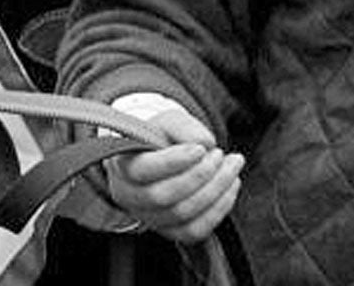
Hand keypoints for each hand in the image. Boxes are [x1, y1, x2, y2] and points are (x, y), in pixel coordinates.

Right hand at [103, 95, 242, 242]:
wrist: (155, 158)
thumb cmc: (157, 138)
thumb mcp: (166, 121)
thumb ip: (183, 126)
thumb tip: (204, 142)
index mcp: (122, 165)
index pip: (144, 170)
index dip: (174, 161)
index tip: (201, 149)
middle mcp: (130, 196)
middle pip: (164, 196)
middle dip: (200, 176)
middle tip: (220, 155)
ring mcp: (149, 217)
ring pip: (183, 215)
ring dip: (215, 191)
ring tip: (231, 167)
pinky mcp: (170, 231)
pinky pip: (196, 230)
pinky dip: (219, 209)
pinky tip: (230, 187)